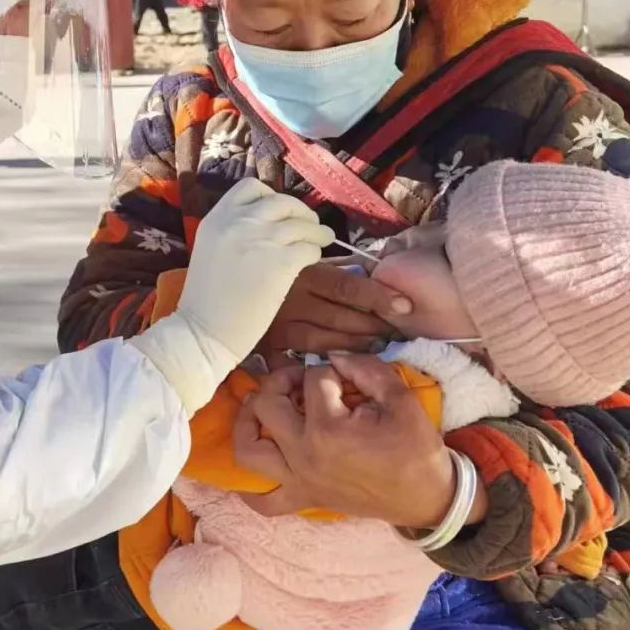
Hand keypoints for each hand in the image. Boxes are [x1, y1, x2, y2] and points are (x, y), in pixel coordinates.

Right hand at [132, 180, 332, 413]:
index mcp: (216, 218)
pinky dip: (315, 251)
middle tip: (309, 224)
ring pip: (302, 223)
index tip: (279, 212)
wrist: (202, 331)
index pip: (250, 187)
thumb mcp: (210, 250)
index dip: (271, 197)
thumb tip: (266, 225)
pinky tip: (313, 259)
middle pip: (282, 201)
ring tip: (323, 239)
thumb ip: (232, 232)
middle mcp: (238, 221)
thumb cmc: (205, 301)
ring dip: (316, 231)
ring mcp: (261, 239)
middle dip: (300, 212)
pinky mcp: (281, 262)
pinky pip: (309, 247)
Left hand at [233, 353, 470, 528]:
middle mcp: (304, 455)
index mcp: (329, 429)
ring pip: (248, 449)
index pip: (313, 380)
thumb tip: (334, 357)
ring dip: (249, 422)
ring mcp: (299, 480)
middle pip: (267, 404)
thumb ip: (367, 369)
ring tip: (263, 406)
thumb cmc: (416, 449)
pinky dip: (249, 486)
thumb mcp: (401, 400)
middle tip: (302, 379)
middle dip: (282, 381)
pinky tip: (260, 460)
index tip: (350, 378)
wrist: (426, 497)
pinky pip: (262, 501)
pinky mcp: (303, 498)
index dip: (332, 370)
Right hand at [258, 262, 411, 365]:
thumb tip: (368, 271)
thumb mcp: (298, 258)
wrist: (224, 289)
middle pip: (342, 318)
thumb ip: (329, 267)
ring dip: (355, 347)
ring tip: (378, 348)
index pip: (348, 286)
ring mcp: (279, 326)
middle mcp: (292, 300)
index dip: (378, 297)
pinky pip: (294, 363)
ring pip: (325, 342)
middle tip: (400, 332)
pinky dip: (314, 370)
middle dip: (375, 327)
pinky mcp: (266, 346)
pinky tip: (336, 371)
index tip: (406, 306)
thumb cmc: (269, 266)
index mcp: (303, 273)